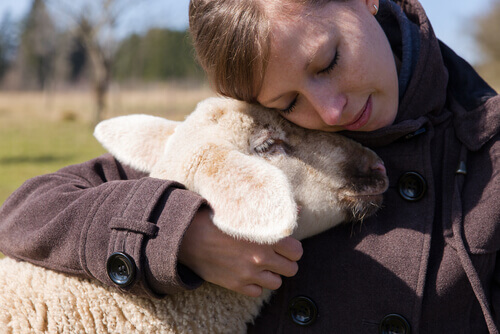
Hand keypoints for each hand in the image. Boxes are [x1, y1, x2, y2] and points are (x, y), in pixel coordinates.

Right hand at [179, 207, 302, 296]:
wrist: (188, 235)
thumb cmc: (217, 217)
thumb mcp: (246, 210)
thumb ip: (274, 213)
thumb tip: (298, 210)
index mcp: (267, 237)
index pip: (297, 252)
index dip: (292, 249)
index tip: (285, 246)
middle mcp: (261, 257)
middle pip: (291, 269)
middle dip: (285, 263)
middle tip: (275, 256)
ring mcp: (249, 273)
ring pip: (276, 283)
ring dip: (271, 274)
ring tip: (261, 265)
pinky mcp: (236, 285)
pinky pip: (257, 292)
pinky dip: (255, 284)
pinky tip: (247, 272)